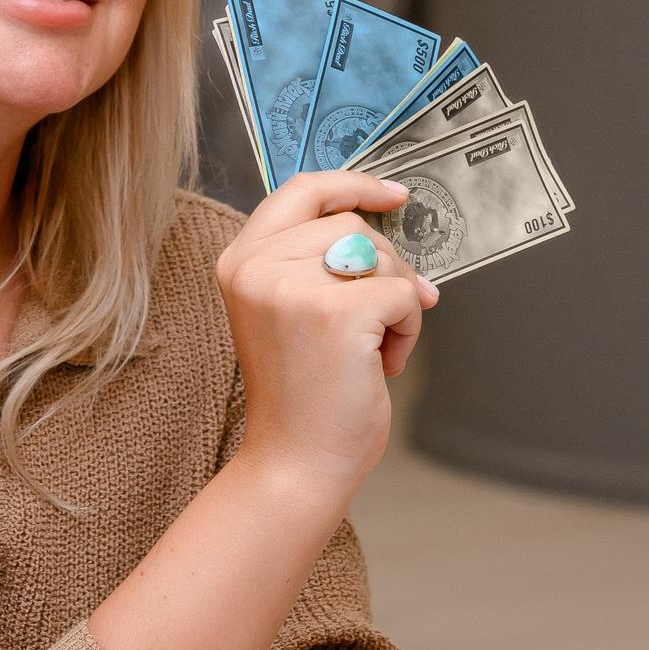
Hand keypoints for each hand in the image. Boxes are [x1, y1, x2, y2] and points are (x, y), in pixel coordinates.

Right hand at [215, 169, 436, 498]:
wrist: (296, 463)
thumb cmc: (302, 397)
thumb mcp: (291, 311)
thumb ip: (317, 263)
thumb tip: (388, 224)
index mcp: (240, 262)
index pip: (302, 190)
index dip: (354, 185)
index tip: (393, 195)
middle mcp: (257, 268)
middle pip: (353, 225)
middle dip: (384, 269)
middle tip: (382, 321)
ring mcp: (294, 288)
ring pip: (382, 256)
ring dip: (396, 302)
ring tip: (370, 350)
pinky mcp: (337, 313)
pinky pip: (404, 294)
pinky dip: (408, 330)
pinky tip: (380, 364)